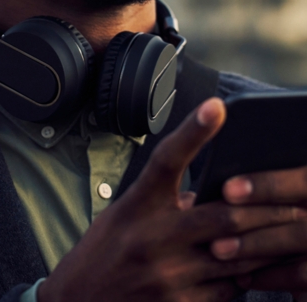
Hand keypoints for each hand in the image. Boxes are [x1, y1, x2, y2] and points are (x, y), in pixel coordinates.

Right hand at [37, 98, 304, 301]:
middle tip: (297, 203)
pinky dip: (245, 277)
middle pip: (224, 215)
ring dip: (266, 246)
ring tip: (291, 235)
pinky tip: (255, 269)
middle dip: (267, 210)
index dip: (192, 131)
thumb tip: (206, 198)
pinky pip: (229, 290)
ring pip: (237, 256)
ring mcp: (168, 275)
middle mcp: (152, 237)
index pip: (167, 159)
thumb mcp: (125, 215)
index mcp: (137, 205)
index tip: (216, 106)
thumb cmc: (102, 251)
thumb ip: (163, 203)